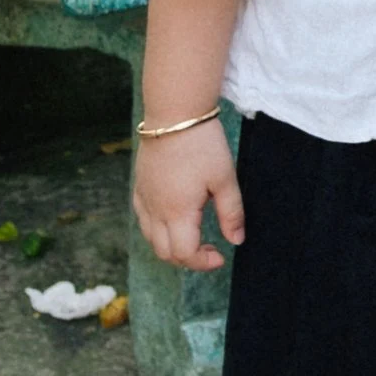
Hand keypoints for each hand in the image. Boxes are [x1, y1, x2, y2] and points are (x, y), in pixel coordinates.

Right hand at [132, 117, 243, 271]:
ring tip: (193, 235)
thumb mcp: (225, 178)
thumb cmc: (202, 144)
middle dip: (188, 259)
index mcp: (178, 212)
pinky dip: (157, 230)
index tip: (220, 256)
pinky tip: (173, 218)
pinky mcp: (139, 186)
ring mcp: (144, 199)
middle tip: (209, 249)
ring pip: (151, 239)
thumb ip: (232, 213)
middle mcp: (155, 211)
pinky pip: (143, 220)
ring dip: (171, 246)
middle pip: (165, 253)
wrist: (174, 113)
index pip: (185, 254)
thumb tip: (237, 240)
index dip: (203, 262)